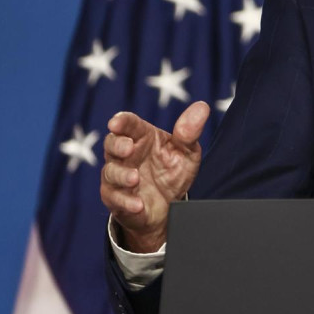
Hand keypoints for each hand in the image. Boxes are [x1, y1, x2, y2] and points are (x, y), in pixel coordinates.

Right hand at [100, 102, 209, 252]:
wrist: (169, 206)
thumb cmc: (173, 172)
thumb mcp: (187, 152)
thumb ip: (190, 132)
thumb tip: (202, 107)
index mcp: (142, 137)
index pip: (128, 124)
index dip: (121, 121)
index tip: (116, 123)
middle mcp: (125, 155)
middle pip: (112, 144)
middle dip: (117, 145)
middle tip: (128, 149)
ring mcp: (117, 176)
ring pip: (111, 172)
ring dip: (122, 175)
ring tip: (135, 179)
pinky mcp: (115, 198)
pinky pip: (115, 199)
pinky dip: (126, 202)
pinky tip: (138, 205)